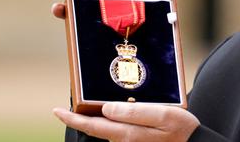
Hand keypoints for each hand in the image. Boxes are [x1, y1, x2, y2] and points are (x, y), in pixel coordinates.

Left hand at [53, 103, 199, 140]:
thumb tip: (106, 109)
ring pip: (108, 130)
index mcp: (128, 134)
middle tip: (70, 106)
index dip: (73, 119)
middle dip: (82, 118)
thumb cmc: (182, 129)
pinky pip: (119, 132)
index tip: (57, 111)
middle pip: (97, 129)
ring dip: (100, 119)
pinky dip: (113, 123)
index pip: (93, 126)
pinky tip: (117, 113)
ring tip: (95, 105)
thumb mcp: (163, 116)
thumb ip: (135, 112)